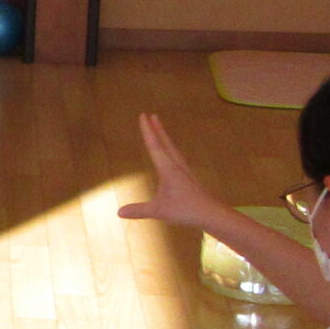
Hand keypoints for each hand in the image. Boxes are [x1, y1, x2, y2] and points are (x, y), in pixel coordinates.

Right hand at [116, 113, 230, 233]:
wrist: (211, 213)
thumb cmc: (185, 210)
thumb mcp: (158, 211)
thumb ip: (139, 210)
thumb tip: (119, 212)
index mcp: (168, 169)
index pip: (154, 146)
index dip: (147, 131)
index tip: (143, 115)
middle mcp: (177, 165)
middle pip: (165, 143)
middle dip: (157, 129)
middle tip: (151, 115)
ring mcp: (185, 170)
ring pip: (173, 149)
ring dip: (165, 137)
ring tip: (160, 130)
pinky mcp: (189, 177)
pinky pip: (177, 157)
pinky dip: (171, 149)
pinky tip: (171, 154)